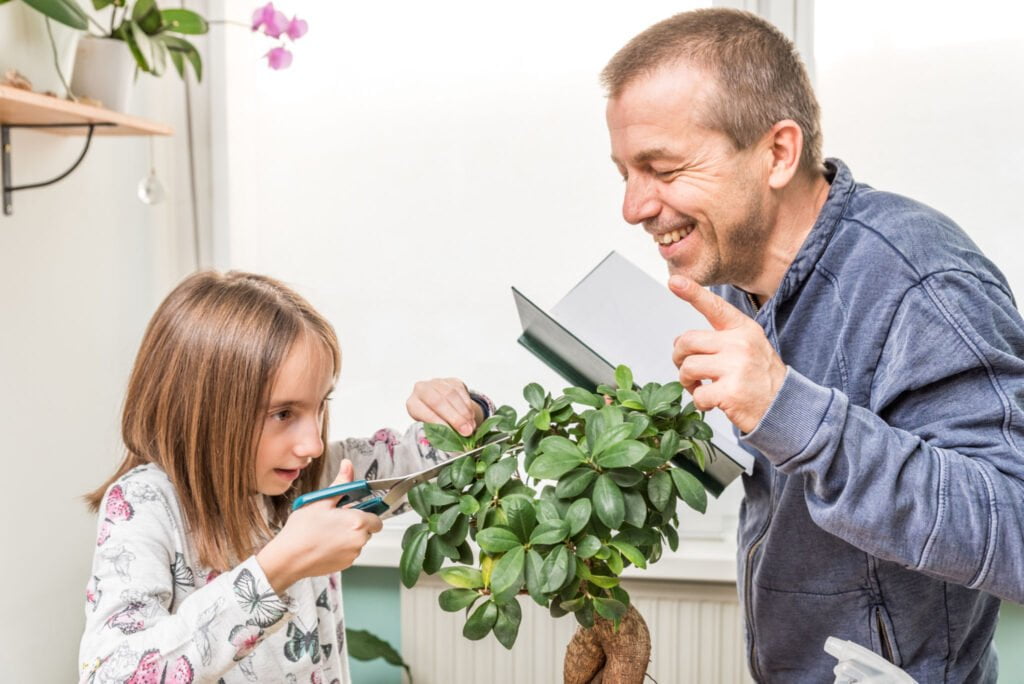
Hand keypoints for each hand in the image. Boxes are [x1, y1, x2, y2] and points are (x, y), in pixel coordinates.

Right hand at [257, 459, 382, 593]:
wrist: (288, 558)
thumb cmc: (302, 531)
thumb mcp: (321, 501)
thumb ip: (341, 484)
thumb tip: (347, 467)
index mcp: (357, 522)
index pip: (377, 518)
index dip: (366, 513)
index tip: (354, 510)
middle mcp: (359, 540)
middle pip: (367, 529)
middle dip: (355, 523)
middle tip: (336, 519)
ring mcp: (352, 554)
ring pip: (357, 541)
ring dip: (348, 536)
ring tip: (327, 531)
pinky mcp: (345, 565)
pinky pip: (349, 552)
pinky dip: (341, 548)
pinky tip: (325, 543)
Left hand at [406, 377, 481, 436]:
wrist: (440, 406)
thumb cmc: (433, 419)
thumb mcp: (431, 427)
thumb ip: (439, 432)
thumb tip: (453, 440)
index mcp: (413, 404)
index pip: (426, 413)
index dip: (441, 423)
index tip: (453, 434)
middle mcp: (422, 390)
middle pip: (439, 401)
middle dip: (455, 418)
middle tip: (466, 431)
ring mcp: (437, 383)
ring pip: (452, 395)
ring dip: (464, 413)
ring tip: (471, 426)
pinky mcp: (451, 381)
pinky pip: (461, 391)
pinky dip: (468, 406)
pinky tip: (470, 416)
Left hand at [668, 275, 787, 432]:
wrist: (785, 408)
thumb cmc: (762, 379)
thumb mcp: (749, 348)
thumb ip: (719, 340)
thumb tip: (682, 341)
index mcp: (744, 330)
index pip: (715, 307)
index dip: (692, 293)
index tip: (674, 281)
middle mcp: (740, 344)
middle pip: (687, 341)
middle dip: (679, 357)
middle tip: (687, 370)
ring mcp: (735, 368)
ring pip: (688, 367)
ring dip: (687, 381)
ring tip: (700, 387)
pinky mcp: (730, 392)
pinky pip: (697, 394)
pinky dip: (700, 402)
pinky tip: (713, 403)